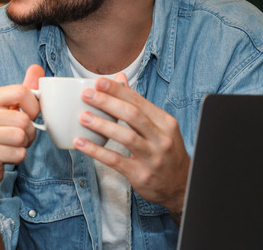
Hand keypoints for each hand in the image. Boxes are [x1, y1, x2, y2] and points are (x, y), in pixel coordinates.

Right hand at [0, 65, 41, 191]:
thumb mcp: (7, 110)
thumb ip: (23, 90)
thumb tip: (36, 68)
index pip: (22, 92)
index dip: (33, 107)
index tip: (29, 116)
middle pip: (24, 119)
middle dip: (29, 132)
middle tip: (18, 137)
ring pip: (21, 137)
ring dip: (24, 145)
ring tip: (11, 145)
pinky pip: (18, 153)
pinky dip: (18, 157)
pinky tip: (5, 156)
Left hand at [74, 73, 189, 212]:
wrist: (180, 185)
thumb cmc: (165, 150)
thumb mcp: (159, 126)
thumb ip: (138, 103)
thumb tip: (120, 78)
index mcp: (165, 123)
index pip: (139, 101)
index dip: (117, 91)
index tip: (99, 82)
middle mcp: (162, 139)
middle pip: (133, 115)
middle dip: (108, 103)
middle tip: (87, 95)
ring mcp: (153, 158)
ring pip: (125, 137)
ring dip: (102, 125)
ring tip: (83, 117)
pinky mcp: (141, 174)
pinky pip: (115, 160)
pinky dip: (96, 150)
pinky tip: (81, 143)